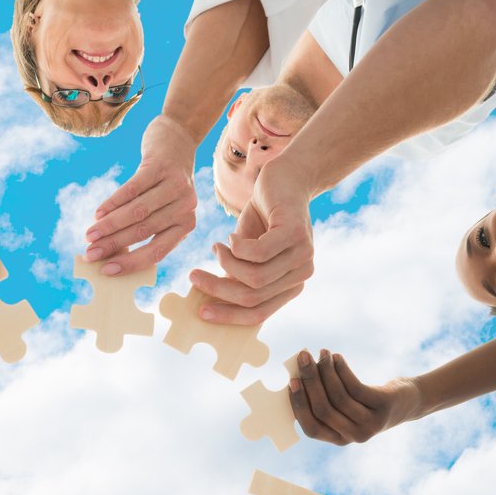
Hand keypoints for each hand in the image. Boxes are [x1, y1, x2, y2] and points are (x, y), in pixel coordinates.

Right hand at [83, 115, 196, 275]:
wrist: (176, 140)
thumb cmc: (163, 183)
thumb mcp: (162, 208)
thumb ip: (144, 228)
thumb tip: (110, 253)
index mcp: (187, 225)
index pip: (157, 251)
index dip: (130, 262)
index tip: (106, 270)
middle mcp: (186, 207)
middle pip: (144, 231)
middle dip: (113, 245)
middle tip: (90, 253)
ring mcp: (176, 186)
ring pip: (137, 212)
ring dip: (109, 225)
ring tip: (90, 234)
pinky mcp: (161, 166)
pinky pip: (132, 189)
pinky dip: (112, 202)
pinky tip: (98, 212)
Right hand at [189, 166, 313, 325]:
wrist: (286, 178)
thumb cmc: (263, 218)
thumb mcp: (246, 253)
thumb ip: (235, 277)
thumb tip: (208, 301)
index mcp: (291, 286)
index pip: (258, 314)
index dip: (228, 316)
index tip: (200, 311)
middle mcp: (301, 275)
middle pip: (252, 297)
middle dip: (217, 289)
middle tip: (193, 275)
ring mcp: (302, 256)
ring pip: (253, 277)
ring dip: (225, 263)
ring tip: (216, 247)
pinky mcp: (295, 234)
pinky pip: (257, 253)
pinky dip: (236, 247)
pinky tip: (230, 236)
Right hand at [290, 350, 418, 444]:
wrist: (408, 403)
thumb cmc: (368, 402)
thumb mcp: (346, 408)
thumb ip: (326, 400)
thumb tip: (299, 375)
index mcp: (339, 439)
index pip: (311, 428)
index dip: (299, 405)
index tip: (291, 381)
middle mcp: (355, 436)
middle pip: (323, 409)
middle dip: (310, 380)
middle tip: (303, 357)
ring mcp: (371, 423)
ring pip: (338, 396)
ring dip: (326, 371)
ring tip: (322, 353)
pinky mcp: (383, 406)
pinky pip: (355, 387)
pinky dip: (342, 369)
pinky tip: (337, 357)